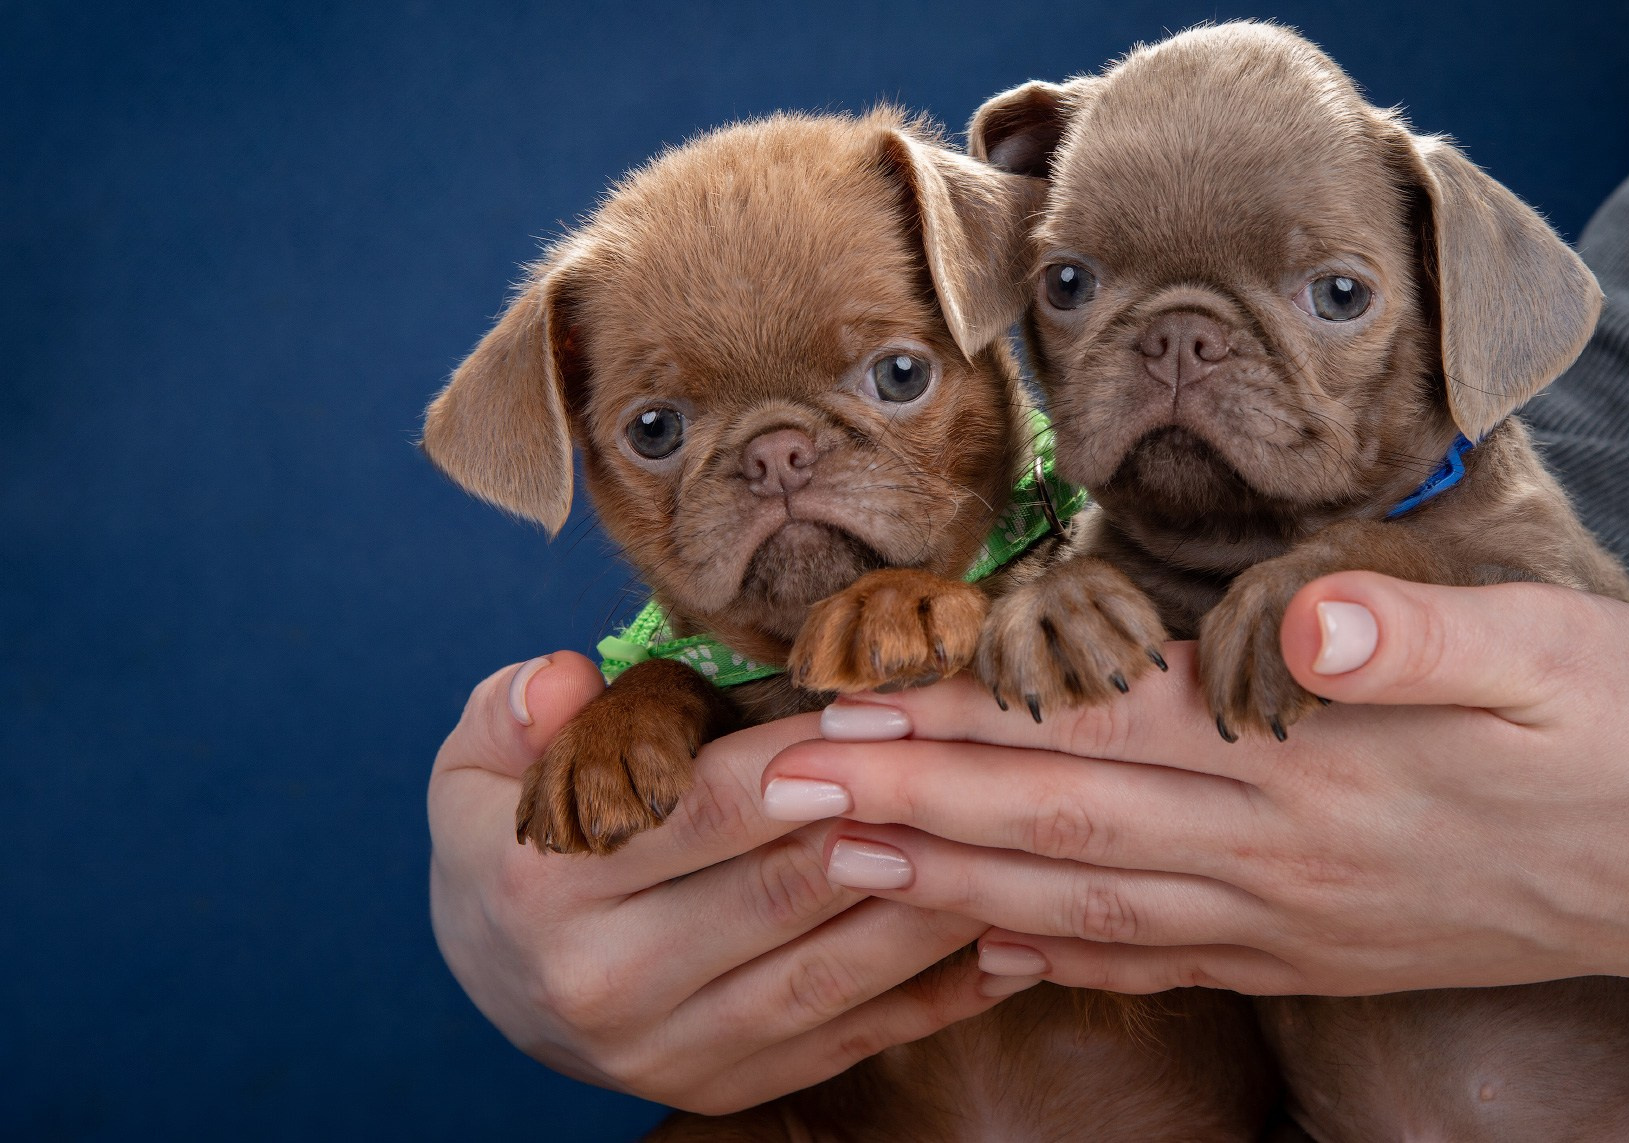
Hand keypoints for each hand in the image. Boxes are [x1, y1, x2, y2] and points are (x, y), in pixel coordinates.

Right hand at [427, 653, 1039, 1113]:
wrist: (491, 979)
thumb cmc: (511, 840)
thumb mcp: (479, 763)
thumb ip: (511, 712)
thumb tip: (561, 680)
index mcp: (547, 886)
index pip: (705, 809)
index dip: (805, 757)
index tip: (886, 708)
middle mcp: (606, 982)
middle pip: (785, 892)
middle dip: (893, 821)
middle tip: (978, 763)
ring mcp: (670, 1051)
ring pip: (831, 974)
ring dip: (933, 910)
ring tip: (1009, 843)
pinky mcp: (725, 1088)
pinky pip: (848, 1040)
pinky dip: (934, 998)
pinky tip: (1005, 945)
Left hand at [757, 573, 1628, 1002]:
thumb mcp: (1559, 654)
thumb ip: (1423, 638)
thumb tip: (1309, 617)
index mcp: (1320, 765)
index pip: (1098, 732)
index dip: (961, 719)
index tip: (844, 705)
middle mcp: (1283, 854)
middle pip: (1057, 826)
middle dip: (907, 806)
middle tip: (778, 789)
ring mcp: (1292, 915)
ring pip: (1084, 903)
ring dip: (951, 881)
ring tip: (842, 864)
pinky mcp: (1314, 945)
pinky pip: (1159, 958)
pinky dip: (1060, 956)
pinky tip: (993, 948)